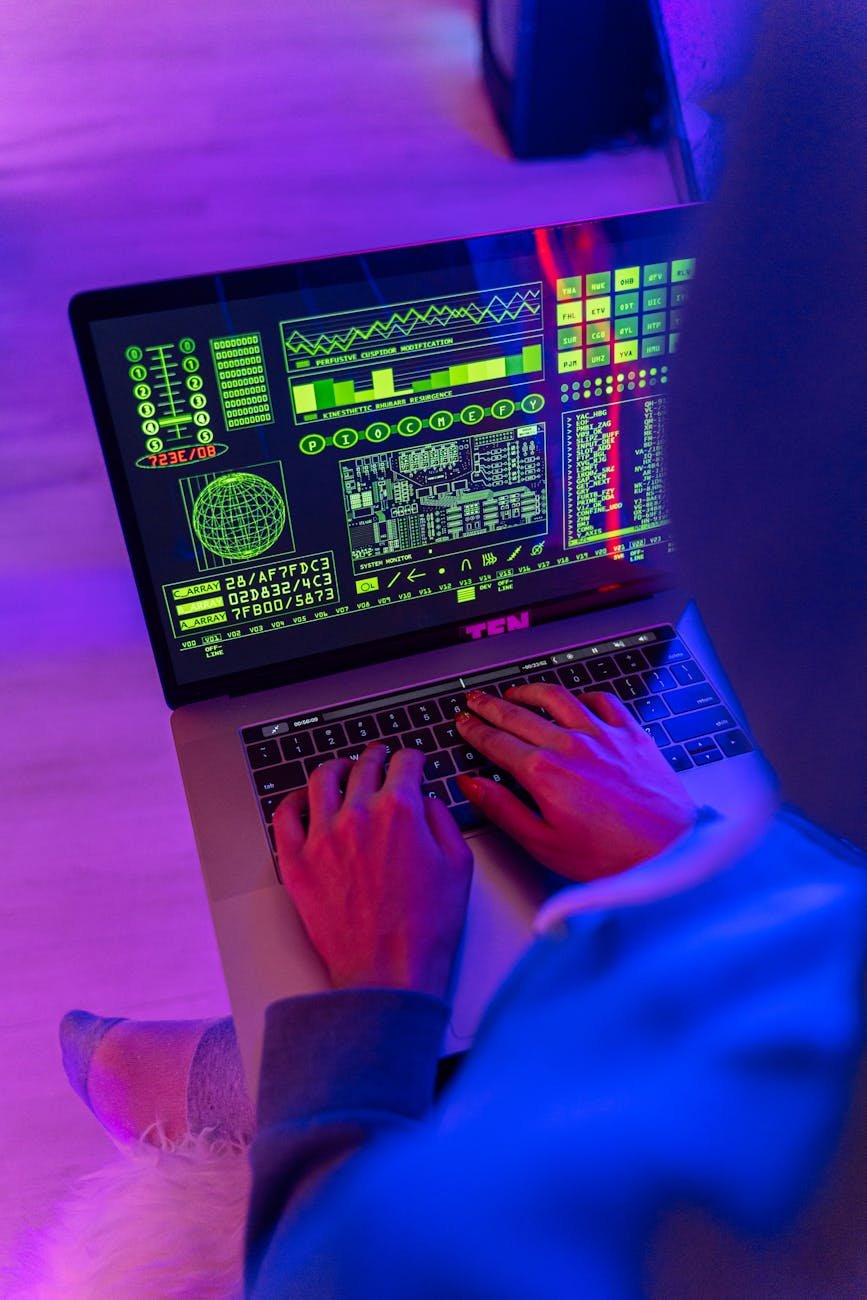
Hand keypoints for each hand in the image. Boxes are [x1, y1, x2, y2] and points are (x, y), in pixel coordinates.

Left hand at [273, 745, 472, 998]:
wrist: (388, 974)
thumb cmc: (426, 929)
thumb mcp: (459, 865)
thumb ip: (443, 820)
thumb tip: (428, 800)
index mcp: (400, 811)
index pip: (404, 763)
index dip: (412, 758)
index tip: (412, 761)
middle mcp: (358, 815)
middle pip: (364, 766)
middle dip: (377, 756)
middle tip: (379, 758)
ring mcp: (322, 837)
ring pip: (323, 780)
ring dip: (337, 767)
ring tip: (342, 769)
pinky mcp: (297, 862)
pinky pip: (285, 816)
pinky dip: (294, 800)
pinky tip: (303, 801)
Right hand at [455, 685, 695, 880]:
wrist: (668, 852)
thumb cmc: (610, 857)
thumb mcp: (543, 843)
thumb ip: (503, 809)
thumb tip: (473, 785)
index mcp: (544, 772)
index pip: (497, 742)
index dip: (475, 730)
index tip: (464, 723)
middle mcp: (572, 745)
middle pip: (520, 714)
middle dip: (491, 705)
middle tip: (476, 700)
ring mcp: (603, 735)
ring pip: (559, 698)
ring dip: (531, 691)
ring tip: (516, 691)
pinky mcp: (632, 735)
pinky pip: (604, 701)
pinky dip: (584, 696)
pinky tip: (577, 700)